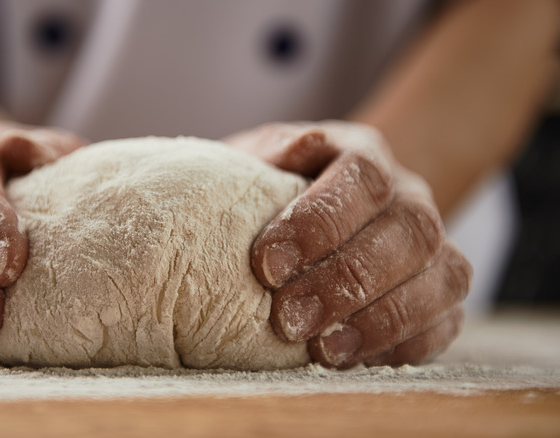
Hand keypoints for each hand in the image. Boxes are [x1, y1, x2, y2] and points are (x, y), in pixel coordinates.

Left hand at [224, 121, 471, 368]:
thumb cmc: (273, 190)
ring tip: (321, 349)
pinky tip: (354, 359)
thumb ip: (271, 154)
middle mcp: (409, 195)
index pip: (362, 175)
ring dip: (381, 319)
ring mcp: (434, 246)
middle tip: (288, 318)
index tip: (268, 265)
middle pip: (409, 231)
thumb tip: (292, 150)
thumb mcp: (259, 163)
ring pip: (441, 278)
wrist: (309, 218)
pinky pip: (446, 321)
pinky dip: (404, 345)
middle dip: (347, 281)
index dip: (320, 221)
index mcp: (364, 154)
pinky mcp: (441, 294)